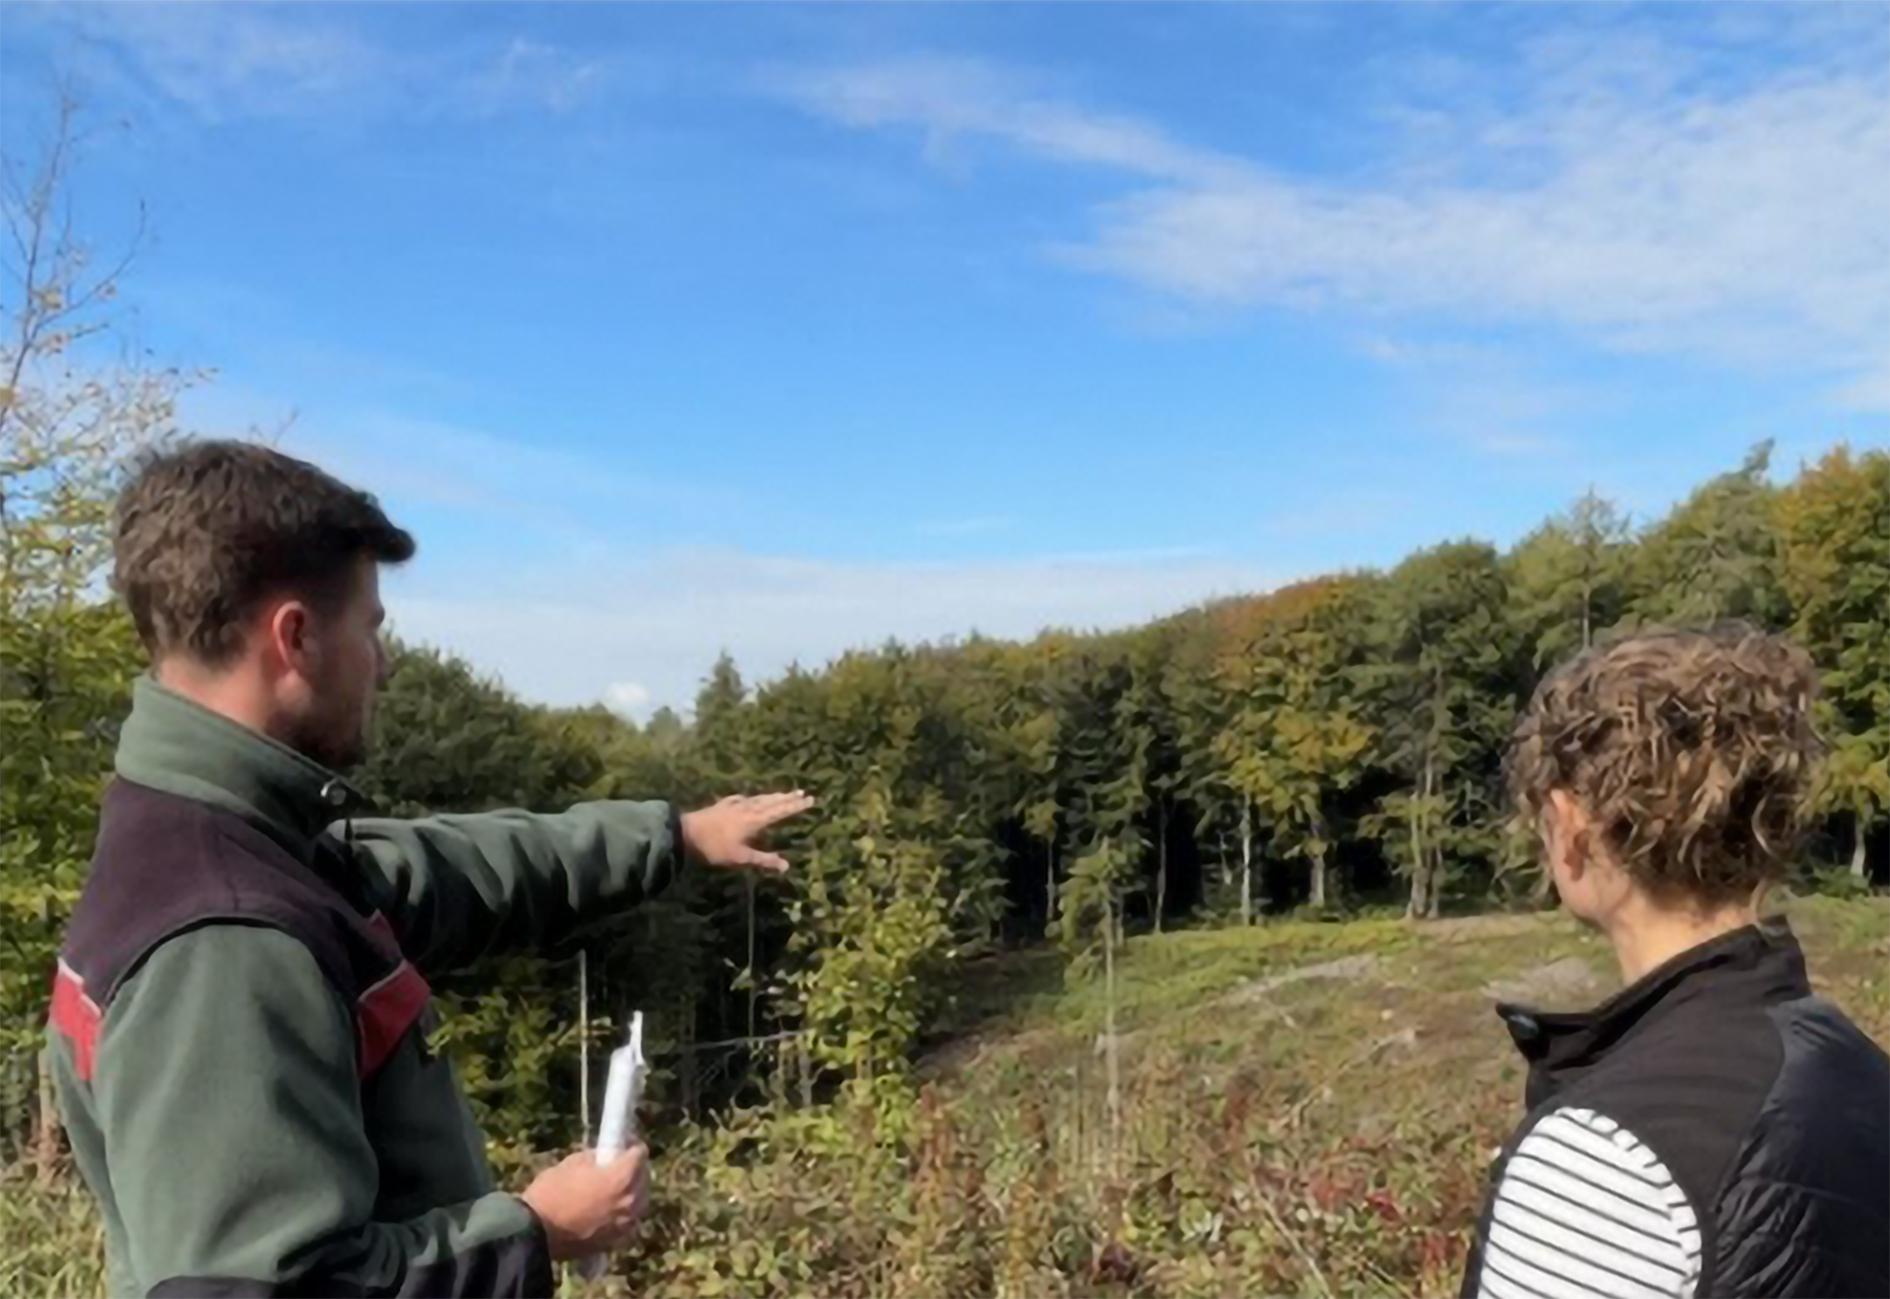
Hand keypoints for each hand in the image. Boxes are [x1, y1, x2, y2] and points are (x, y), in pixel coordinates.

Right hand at [521, 1145, 650, 1260]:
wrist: (535, 1232)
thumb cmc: (551, 1191)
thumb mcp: (572, 1163)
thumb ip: (596, 1158)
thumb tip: (605, 1157)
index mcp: (622, 1177)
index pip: (640, 1153)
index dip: (631, 1145)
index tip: (622, 1143)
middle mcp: (631, 1200)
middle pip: (644, 1177)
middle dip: (634, 1167)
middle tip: (619, 1163)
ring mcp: (626, 1223)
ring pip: (639, 1200)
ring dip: (631, 1190)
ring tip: (614, 1186)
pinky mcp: (616, 1241)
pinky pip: (628, 1220)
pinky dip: (624, 1212)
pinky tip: (609, 1209)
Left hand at [680, 791, 814, 872]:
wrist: (687, 832)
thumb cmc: (715, 847)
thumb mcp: (741, 857)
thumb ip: (763, 860)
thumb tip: (786, 866)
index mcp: (755, 819)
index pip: (780, 810)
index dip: (795, 806)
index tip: (810, 799)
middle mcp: (748, 808)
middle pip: (772, 800)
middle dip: (788, 797)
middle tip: (803, 792)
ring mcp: (736, 804)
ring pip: (759, 797)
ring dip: (774, 795)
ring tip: (784, 793)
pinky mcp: (725, 804)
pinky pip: (744, 798)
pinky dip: (754, 797)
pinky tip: (750, 798)